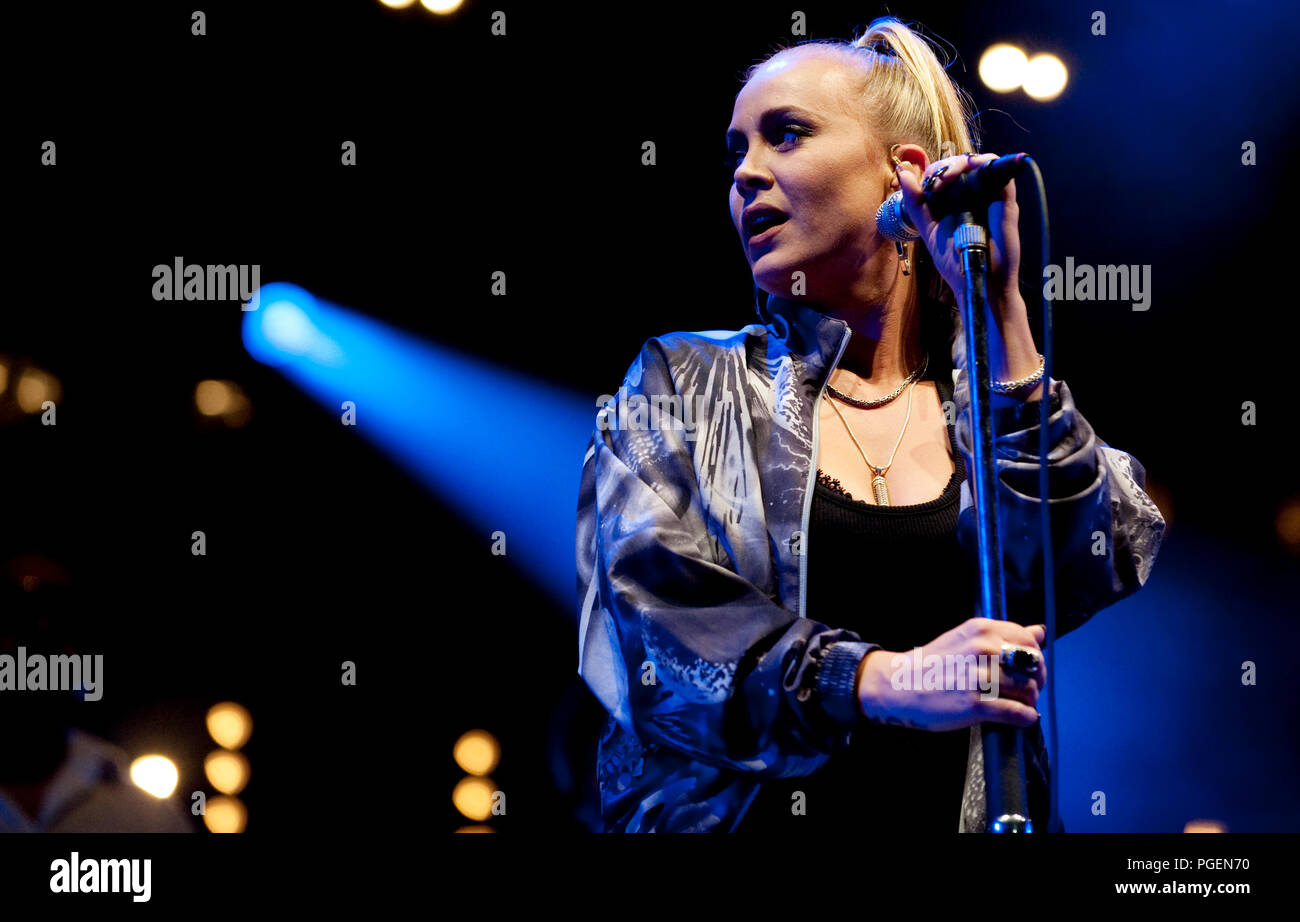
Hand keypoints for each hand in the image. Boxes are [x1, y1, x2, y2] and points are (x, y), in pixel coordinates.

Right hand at [856, 618, 1046, 731]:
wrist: (899, 685)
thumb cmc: (934, 664)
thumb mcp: (966, 639)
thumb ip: (1003, 636)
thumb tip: (1039, 632)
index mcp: (980, 629)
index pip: (1029, 641)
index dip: (1035, 658)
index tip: (1028, 669)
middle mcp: (981, 649)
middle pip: (1033, 665)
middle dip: (1036, 680)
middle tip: (1026, 690)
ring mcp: (978, 677)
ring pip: (1028, 690)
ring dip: (1029, 701)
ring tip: (1017, 704)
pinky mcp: (974, 704)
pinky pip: (1017, 712)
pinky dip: (1025, 717)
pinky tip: (1021, 717)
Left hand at [895, 152, 1021, 305]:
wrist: (976, 281)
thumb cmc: (954, 260)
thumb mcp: (929, 229)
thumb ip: (915, 203)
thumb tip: (903, 172)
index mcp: (953, 200)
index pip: (944, 172)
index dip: (934, 173)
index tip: (928, 187)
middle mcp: (972, 195)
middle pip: (961, 164)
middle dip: (946, 167)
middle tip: (937, 183)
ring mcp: (990, 196)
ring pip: (980, 162)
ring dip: (963, 162)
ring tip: (950, 177)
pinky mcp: (1006, 200)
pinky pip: (1001, 171)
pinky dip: (987, 163)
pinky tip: (974, 168)